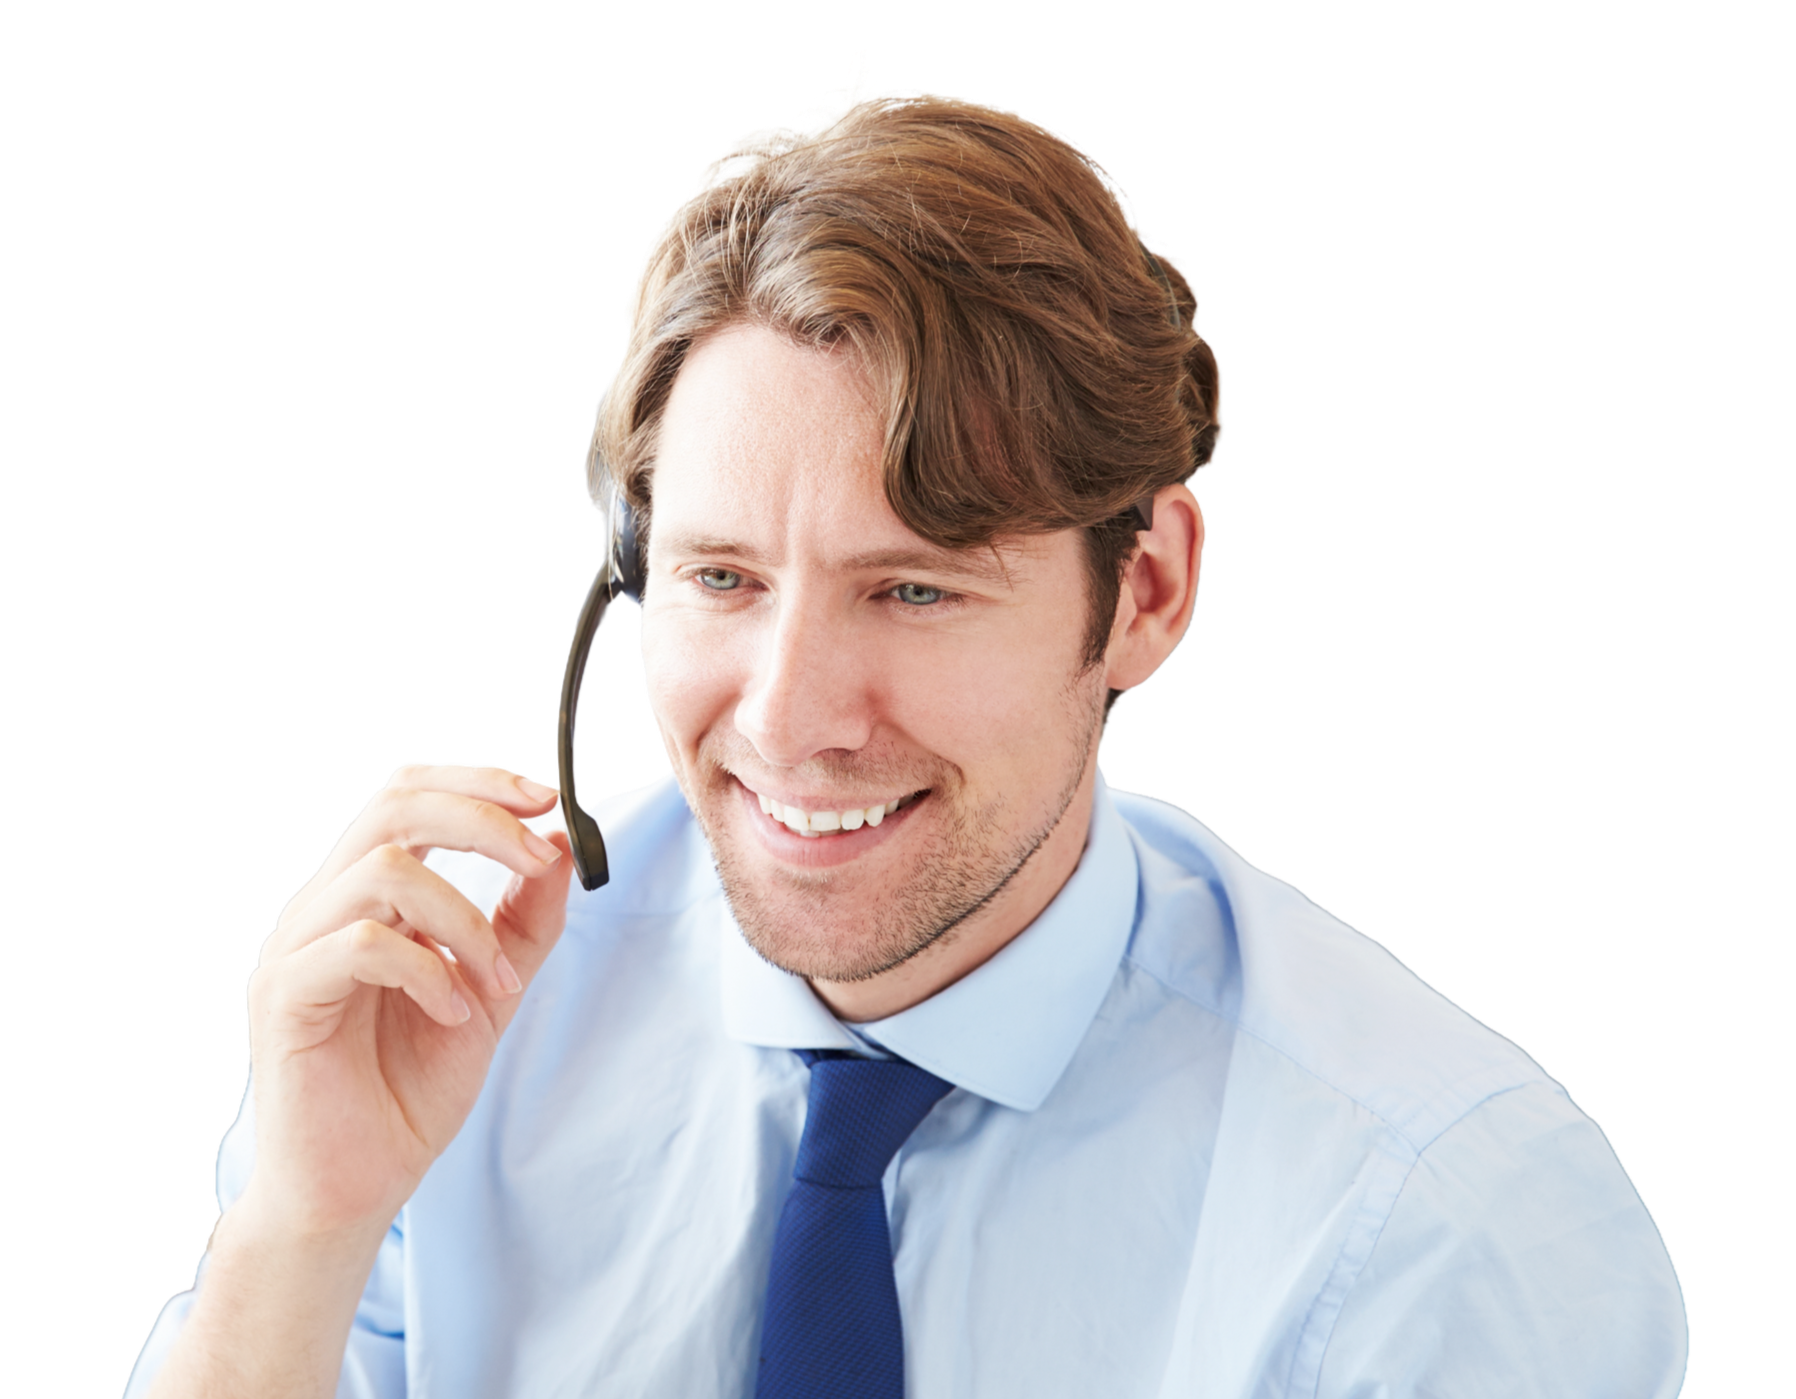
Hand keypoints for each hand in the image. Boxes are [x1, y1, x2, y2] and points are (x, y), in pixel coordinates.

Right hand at [240, 763, 575, 1241]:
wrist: (356, 1186)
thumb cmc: (409, 1089)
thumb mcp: (492, 990)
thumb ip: (523, 921)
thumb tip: (562, 847)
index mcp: (366, 895)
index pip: (410, 798)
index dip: (478, 785)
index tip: (548, 800)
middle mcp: (324, 908)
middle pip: (394, 808)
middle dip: (481, 819)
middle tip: (540, 858)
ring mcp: (297, 949)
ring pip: (382, 870)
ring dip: (465, 918)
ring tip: (498, 984)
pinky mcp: (286, 997)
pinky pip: (360, 943)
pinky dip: (427, 969)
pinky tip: (455, 1015)